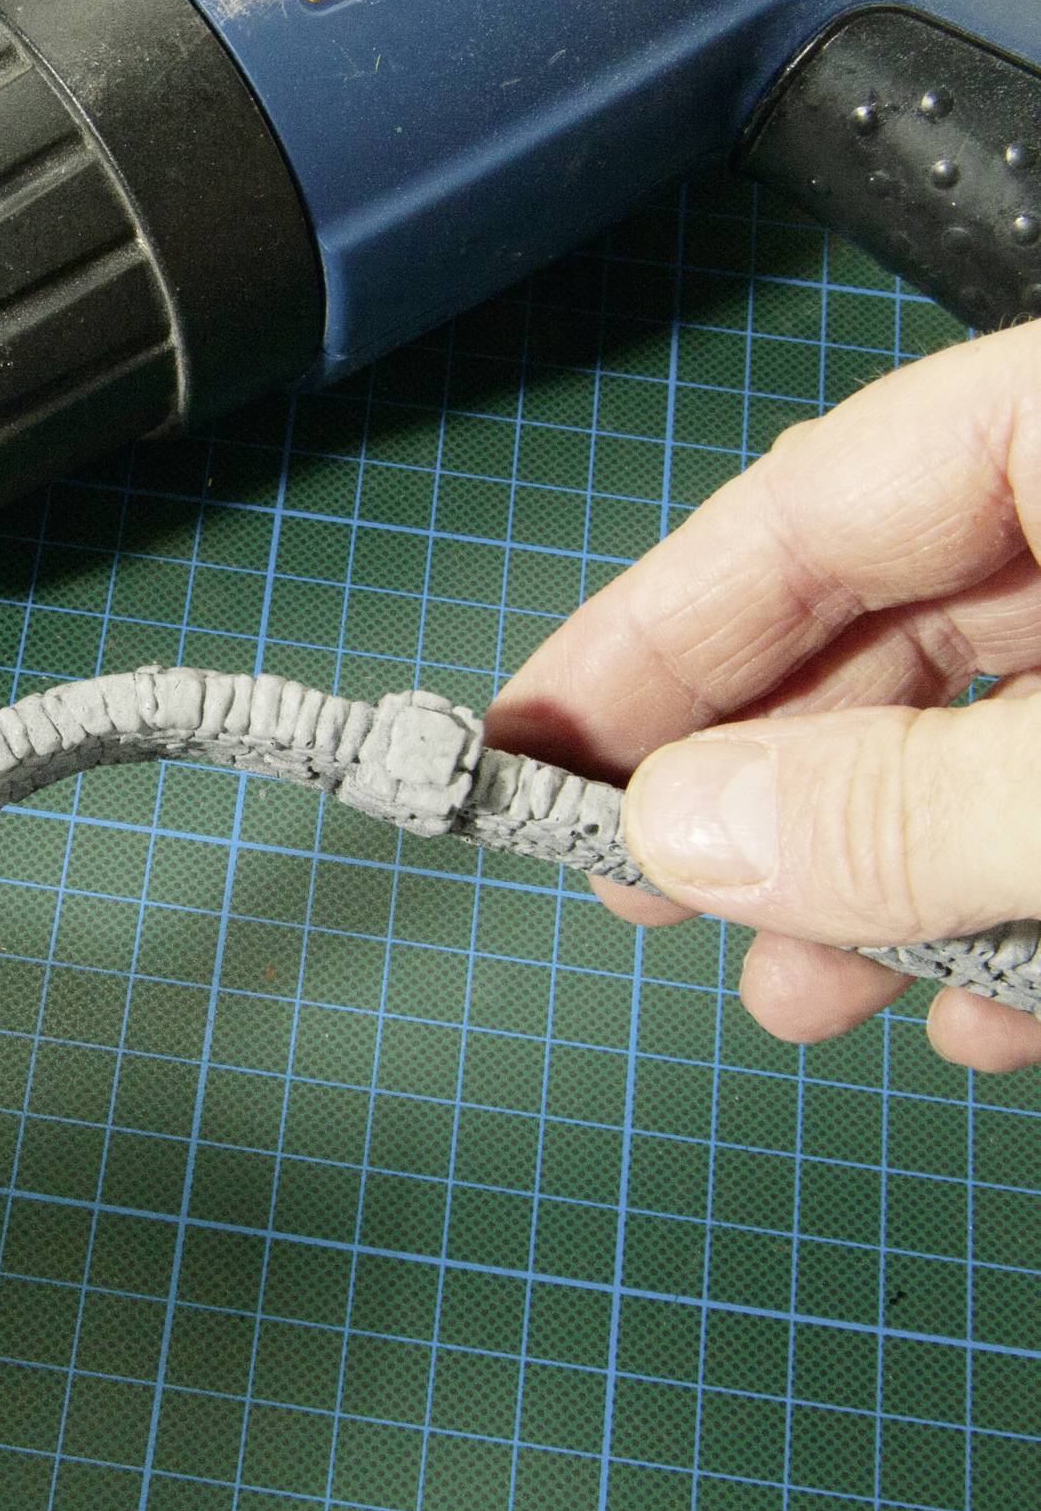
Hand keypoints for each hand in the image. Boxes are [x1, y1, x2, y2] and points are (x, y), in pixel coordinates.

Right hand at [491, 318, 1040, 1071]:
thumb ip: (907, 805)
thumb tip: (672, 838)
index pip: (813, 503)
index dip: (650, 635)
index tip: (520, 752)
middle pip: (890, 623)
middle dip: (766, 786)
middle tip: (640, 900)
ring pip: (993, 728)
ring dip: (885, 873)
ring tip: (803, 997)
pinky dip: (1025, 903)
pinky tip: (982, 1008)